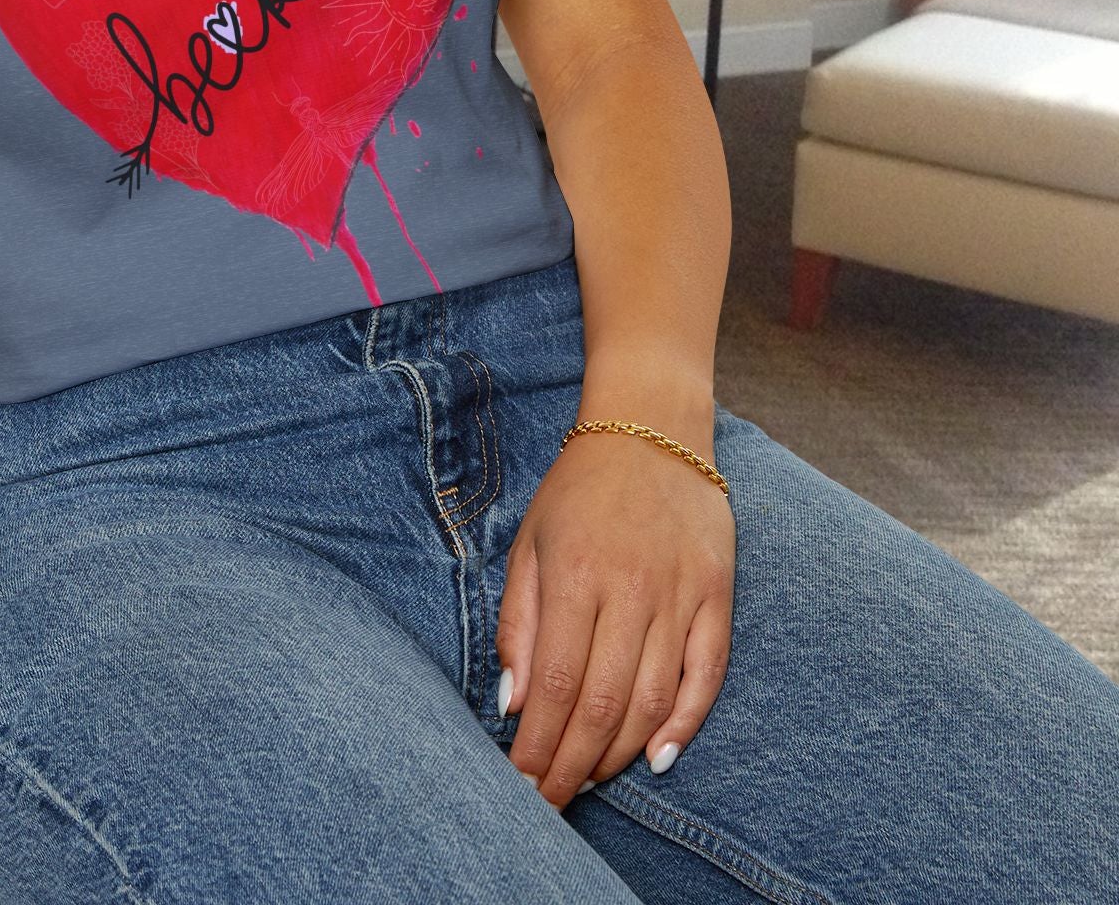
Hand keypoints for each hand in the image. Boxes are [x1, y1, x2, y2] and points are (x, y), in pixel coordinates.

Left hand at [495, 425, 735, 807]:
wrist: (651, 429)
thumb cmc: (579, 490)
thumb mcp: (530, 543)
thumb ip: (519, 623)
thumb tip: (513, 702)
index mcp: (576, 574)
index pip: (556, 684)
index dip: (539, 744)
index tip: (521, 783)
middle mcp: (631, 589)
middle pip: (602, 703)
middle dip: (573, 764)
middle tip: (551, 802)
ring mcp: (680, 594)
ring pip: (653, 700)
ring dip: (619, 753)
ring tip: (590, 780)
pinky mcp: (718, 595)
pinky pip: (706, 675)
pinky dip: (685, 723)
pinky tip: (658, 757)